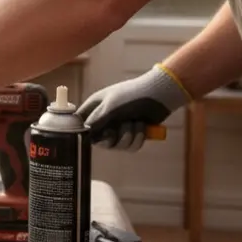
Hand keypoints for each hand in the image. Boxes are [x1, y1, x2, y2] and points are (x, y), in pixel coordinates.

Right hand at [76, 64, 190, 150]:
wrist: (159, 94)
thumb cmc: (131, 95)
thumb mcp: (110, 107)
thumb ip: (95, 121)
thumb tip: (84, 133)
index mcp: (95, 109)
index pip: (82, 125)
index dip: (86, 132)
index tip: (94, 134)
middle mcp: (105, 120)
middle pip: (101, 141)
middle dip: (113, 137)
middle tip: (120, 127)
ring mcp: (119, 128)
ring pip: (118, 146)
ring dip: (129, 136)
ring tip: (136, 122)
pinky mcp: (133, 135)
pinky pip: (131, 147)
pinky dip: (138, 139)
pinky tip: (142, 127)